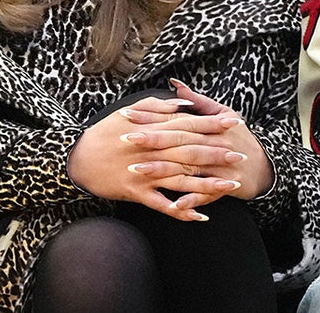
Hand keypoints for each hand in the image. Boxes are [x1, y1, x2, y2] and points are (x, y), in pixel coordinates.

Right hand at [66, 89, 252, 221]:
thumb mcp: (130, 111)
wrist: (77, 158)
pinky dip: (181, 210)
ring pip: (182, 179)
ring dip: (208, 183)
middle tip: (241, 156)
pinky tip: (200, 215)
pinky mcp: (137, 192)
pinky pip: (163, 205)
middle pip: (190, 152)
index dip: (213, 124)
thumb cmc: (105, 132)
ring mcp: (145, 173)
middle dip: (218, 154)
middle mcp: (152, 151)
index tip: (234, 122)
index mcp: (152, 129)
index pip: (189, 125)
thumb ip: (158, 106)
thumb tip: (183, 104)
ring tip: (231, 186)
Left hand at [125, 79, 274, 209]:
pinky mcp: (226, 186)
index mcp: (211, 125)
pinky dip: (192, 200)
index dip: (152, 117)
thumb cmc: (239, 138)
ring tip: (137, 170)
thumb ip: (197, 101)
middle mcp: (215, 143)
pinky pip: (207, 194)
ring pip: (189, 167)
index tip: (127, 115)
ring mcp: (220, 166)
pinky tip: (174, 205)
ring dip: (163, 170)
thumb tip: (175, 83)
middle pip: (181, 141)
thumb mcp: (224, 114)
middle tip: (126, 138)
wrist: (265, 166)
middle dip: (153, 140)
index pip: (177, 119)